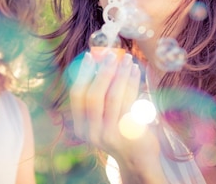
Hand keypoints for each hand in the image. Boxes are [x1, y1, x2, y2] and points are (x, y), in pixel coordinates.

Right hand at [69, 51, 164, 182]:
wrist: (138, 161)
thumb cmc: (120, 131)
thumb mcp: (103, 117)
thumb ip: (99, 96)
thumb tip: (100, 62)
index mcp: (81, 126)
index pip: (77, 95)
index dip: (83, 73)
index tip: (90, 56)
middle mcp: (91, 132)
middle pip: (94, 96)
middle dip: (103, 72)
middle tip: (112, 55)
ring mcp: (110, 135)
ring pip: (114, 97)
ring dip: (121, 74)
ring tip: (128, 60)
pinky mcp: (128, 134)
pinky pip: (130, 102)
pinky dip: (132, 84)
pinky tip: (136, 72)